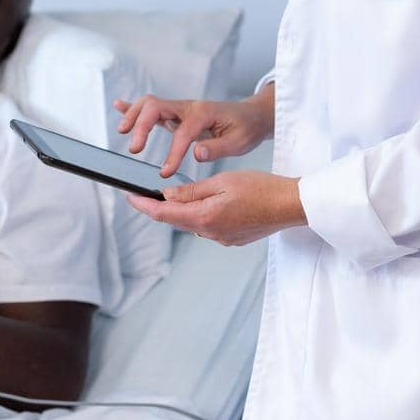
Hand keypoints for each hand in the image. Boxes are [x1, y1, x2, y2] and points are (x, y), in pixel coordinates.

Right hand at [113, 92, 272, 176]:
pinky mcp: (176, 113)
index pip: (182, 133)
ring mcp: (181, 108)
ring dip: (134, 115)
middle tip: (135, 150)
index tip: (165, 173)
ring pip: (150, 104)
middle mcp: (189, 107)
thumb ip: (217, 148)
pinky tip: (119, 106)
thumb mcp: (239, 142)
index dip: (172, 153)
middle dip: (142, 126)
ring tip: (123, 132)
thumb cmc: (246, 128)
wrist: (252, 115)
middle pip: (156, 107)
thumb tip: (197, 153)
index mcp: (204, 114)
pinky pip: (152, 107)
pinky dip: (134, 107)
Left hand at [125, 170, 303, 245]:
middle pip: (177, 220)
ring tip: (187, 191)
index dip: (143, 206)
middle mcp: (211, 233)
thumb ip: (192, 190)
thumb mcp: (222, 181)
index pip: (164, 214)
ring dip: (186, 209)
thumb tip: (168, 195)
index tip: (130, 197)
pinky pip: (209, 226)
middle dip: (164, 206)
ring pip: (193, 222)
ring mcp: (222, 238)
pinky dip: (203, 214)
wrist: (290, 204)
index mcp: (205, 217)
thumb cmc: (260, 188)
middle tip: (152, 190)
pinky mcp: (232, 238)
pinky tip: (212, 201)